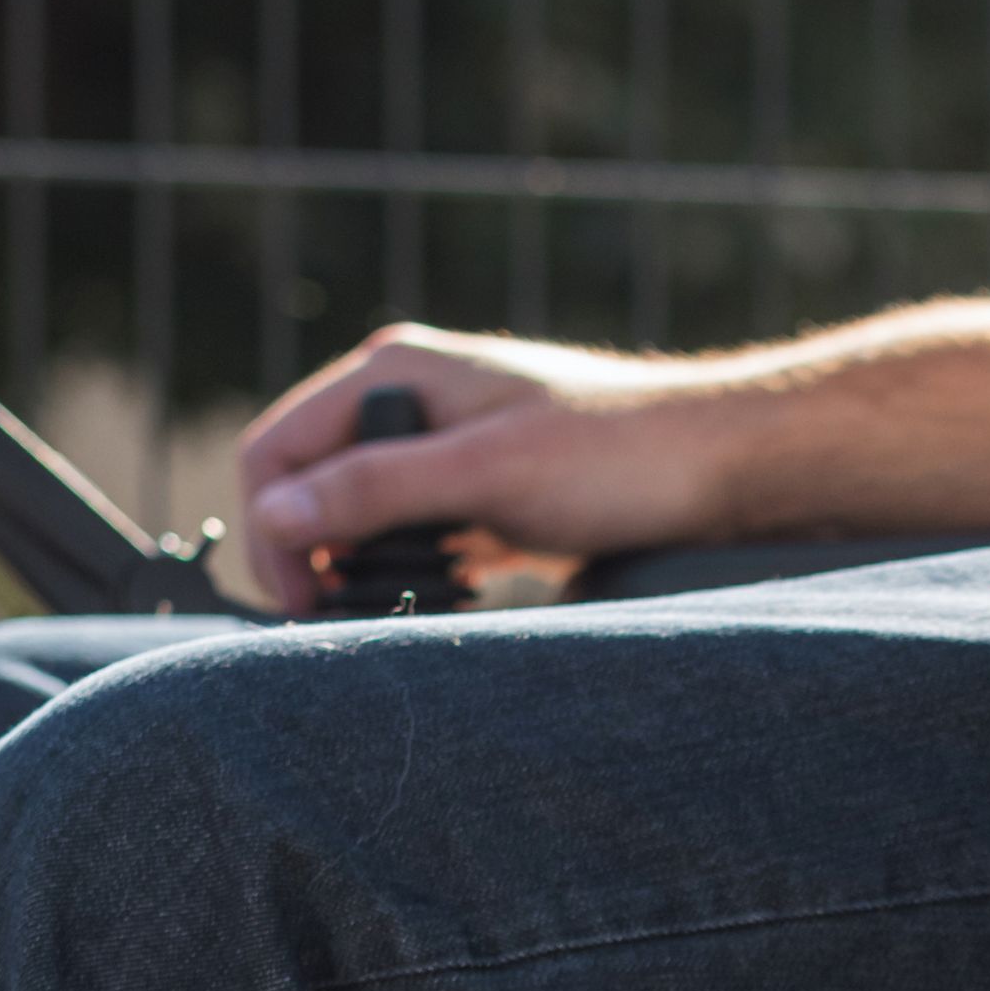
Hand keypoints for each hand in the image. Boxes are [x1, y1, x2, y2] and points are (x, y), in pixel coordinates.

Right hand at [229, 323, 750, 616]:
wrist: (717, 468)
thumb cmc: (616, 456)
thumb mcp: (487, 473)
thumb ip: (378, 489)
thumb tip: (277, 517)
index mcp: (394, 372)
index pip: (278, 451)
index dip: (272, 531)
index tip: (303, 602)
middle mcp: (409, 398)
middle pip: (309, 481)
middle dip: (307, 551)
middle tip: (337, 618)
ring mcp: (444, 442)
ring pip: (358, 510)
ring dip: (356, 562)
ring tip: (387, 606)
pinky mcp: (479, 487)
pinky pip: (412, 530)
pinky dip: (407, 567)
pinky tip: (442, 593)